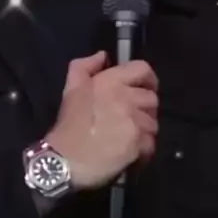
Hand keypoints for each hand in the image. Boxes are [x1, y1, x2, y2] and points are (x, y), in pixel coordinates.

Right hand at [46, 51, 158, 189]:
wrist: (64, 161)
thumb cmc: (68, 126)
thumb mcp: (71, 89)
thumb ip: (84, 67)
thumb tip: (103, 56)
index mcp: (111, 82)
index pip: (142, 69)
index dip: (148, 78)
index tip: (145, 87)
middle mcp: (126, 98)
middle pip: (151, 98)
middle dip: (144, 108)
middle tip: (132, 117)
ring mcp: (134, 121)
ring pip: (153, 122)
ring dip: (144, 129)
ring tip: (129, 137)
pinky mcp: (138, 143)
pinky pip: (151, 143)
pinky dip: (144, 148)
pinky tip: (131, 152)